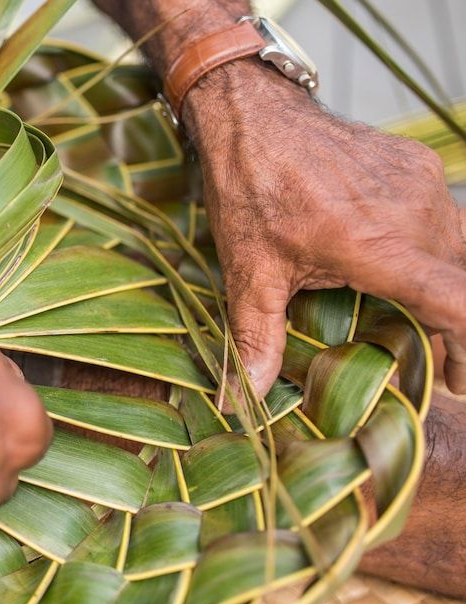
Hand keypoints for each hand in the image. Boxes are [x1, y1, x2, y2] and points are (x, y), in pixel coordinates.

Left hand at [184, 61, 465, 397]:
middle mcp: (413, 212)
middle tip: (435, 367)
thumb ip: (257, 338)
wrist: (253, 117)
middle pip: (460, 281)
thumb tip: (246, 400)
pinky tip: (397, 264)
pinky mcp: (420, 164)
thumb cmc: (250, 192)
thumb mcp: (249, 271)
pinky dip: (433, 248)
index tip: (458, 380)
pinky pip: (445, 216)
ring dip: (445, 286)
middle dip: (452, 329)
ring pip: (459, 248)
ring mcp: (421, 183)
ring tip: (418, 320)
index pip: (456, 302)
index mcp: (375, 245)